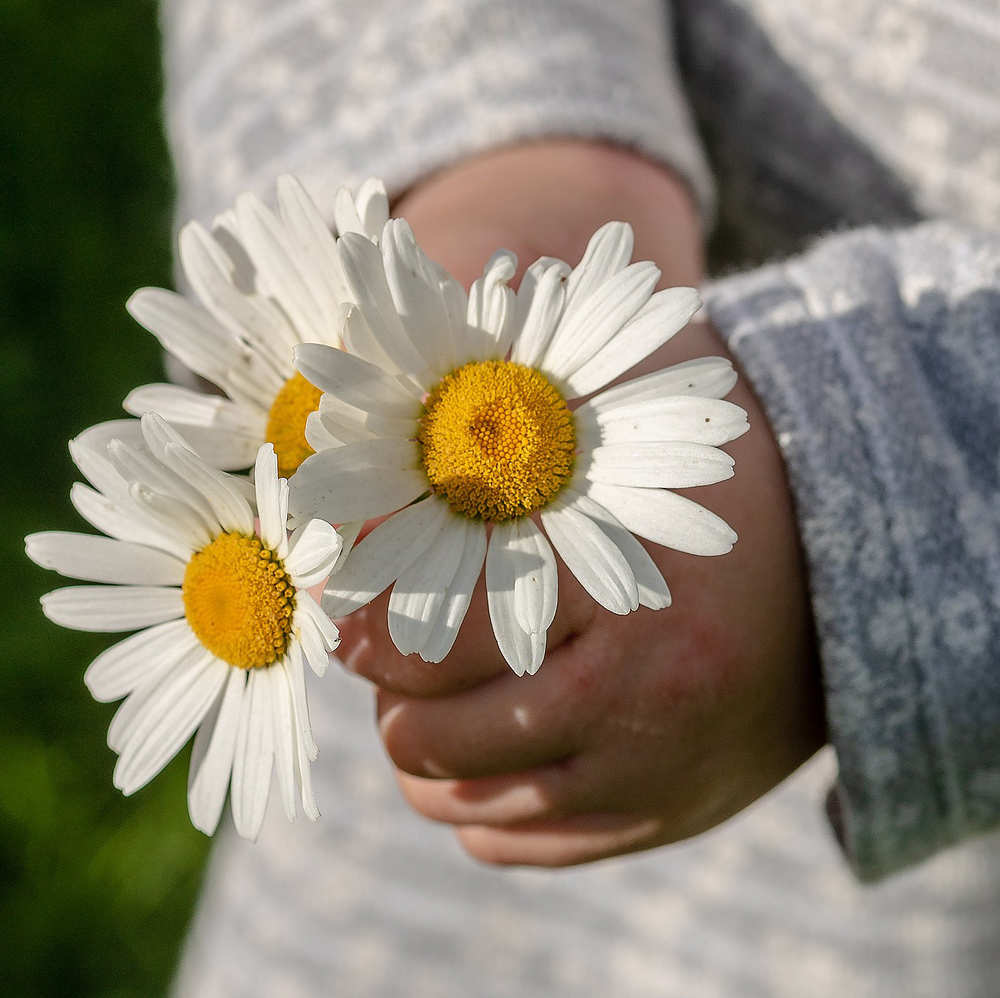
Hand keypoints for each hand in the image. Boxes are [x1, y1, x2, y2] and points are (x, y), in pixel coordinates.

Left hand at [336, 140, 824, 865]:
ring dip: (422, 757)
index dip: (364, 628)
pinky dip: (476, 803)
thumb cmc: (709, 502)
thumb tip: (358, 515)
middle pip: (435, 738)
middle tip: (389, 656)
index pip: (435, 645)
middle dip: (391, 698)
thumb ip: (487, 468)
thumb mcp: (608, 461)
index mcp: (620, 602)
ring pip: (465, 802)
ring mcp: (648, 782)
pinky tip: (484, 752)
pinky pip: (515, 844)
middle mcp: (638, 708)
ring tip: (430, 705)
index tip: (339, 612)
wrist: (840, 588)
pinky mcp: (657, 823)